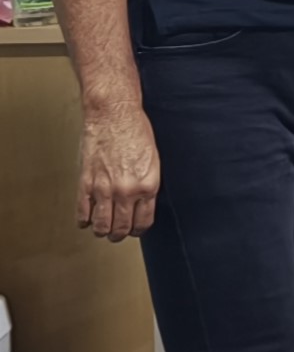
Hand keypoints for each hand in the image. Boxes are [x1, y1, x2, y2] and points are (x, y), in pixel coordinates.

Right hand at [77, 103, 160, 241]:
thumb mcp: (153, 162)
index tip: (134, 230)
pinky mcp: (85, 183)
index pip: (143, 222)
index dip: (138, 230)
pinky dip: (84, 220)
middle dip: (119, 235)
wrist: (114, 116)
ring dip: (102, 231)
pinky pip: (82, 212)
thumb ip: (147, 186)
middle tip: (117, 234)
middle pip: (121, 228)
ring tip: (103, 229)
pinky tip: (86, 220)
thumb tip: (142, 205)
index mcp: (148, 186)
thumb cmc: (135, 133)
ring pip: (102, 225)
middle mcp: (127, 191)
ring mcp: (104, 188)